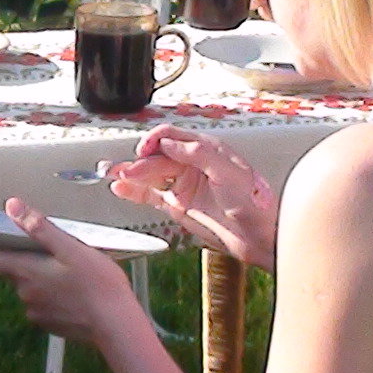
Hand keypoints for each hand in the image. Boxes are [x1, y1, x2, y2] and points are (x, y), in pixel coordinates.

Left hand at [0, 199, 141, 348]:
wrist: (115, 325)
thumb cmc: (97, 283)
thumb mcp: (71, 248)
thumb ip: (39, 228)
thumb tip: (13, 207)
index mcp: (27, 272)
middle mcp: (25, 293)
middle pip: (14, 271)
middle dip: (23, 260)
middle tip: (46, 252)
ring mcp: (36, 311)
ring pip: (31, 288)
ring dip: (42, 279)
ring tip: (70, 273)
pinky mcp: (49, 324)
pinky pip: (44, 304)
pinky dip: (53, 296)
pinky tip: (74, 292)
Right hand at [104, 125, 278, 266]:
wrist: (259, 237)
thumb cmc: (254, 203)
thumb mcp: (229, 172)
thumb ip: (199, 154)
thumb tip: (171, 142)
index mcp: (207, 150)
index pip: (173, 136)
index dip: (156, 140)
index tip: (144, 149)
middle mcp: (193, 165)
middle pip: (158, 157)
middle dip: (139, 162)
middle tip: (125, 170)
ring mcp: (184, 185)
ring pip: (151, 174)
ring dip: (131, 174)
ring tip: (112, 174)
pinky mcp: (179, 206)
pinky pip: (152, 195)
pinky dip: (134, 191)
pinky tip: (121, 188)